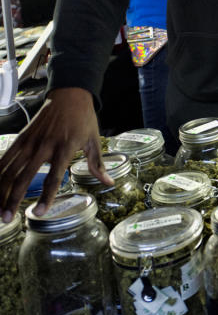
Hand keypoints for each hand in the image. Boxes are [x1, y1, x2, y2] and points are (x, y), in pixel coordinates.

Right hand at [0, 88, 108, 221]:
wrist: (69, 95)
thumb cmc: (84, 119)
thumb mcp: (94, 140)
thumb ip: (97, 163)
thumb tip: (109, 182)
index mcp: (65, 148)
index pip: (53, 177)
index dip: (46, 196)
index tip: (39, 213)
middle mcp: (44, 146)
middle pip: (24, 177)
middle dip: (13, 200)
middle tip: (7, 218)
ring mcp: (29, 142)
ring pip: (9, 170)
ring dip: (0, 191)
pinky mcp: (20, 138)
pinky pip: (5, 158)